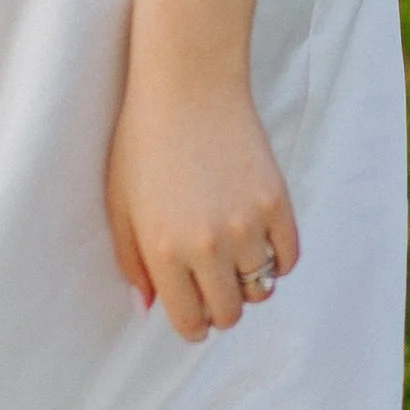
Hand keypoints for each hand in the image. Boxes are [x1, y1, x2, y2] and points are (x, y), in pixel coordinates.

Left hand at [106, 79, 300, 339]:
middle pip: (230, 312)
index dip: (192, 324)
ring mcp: (247, 224)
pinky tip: (259, 244)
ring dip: (248, 282)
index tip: (195, 314)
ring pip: (261, 288)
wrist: (188, 85)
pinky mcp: (277, 202)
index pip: (190, 320)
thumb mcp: (121, 205)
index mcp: (164, 252)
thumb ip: (132, 263)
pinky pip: (288, 257)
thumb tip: (147, 309)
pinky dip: (277, 259)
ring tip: (234, 259)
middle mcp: (208, 246)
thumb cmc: (144, 142)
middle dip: (220, 308)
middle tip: (214, 288)